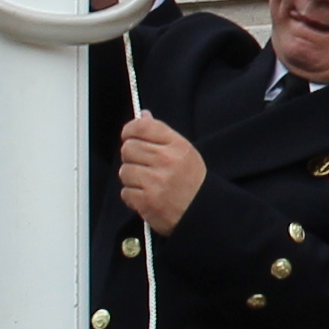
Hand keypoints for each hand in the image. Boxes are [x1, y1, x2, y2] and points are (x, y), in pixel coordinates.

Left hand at [118, 110, 203, 234]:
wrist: (203, 213)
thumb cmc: (192, 182)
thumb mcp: (184, 152)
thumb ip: (161, 134)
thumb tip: (143, 115)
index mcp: (177, 146)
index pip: (142, 127)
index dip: (130, 130)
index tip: (129, 136)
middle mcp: (166, 161)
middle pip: (128, 148)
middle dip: (131, 156)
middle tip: (142, 164)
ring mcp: (156, 182)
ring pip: (125, 170)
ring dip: (131, 178)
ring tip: (147, 182)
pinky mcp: (147, 202)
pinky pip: (125, 192)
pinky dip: (133, 195)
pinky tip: (146, 195)